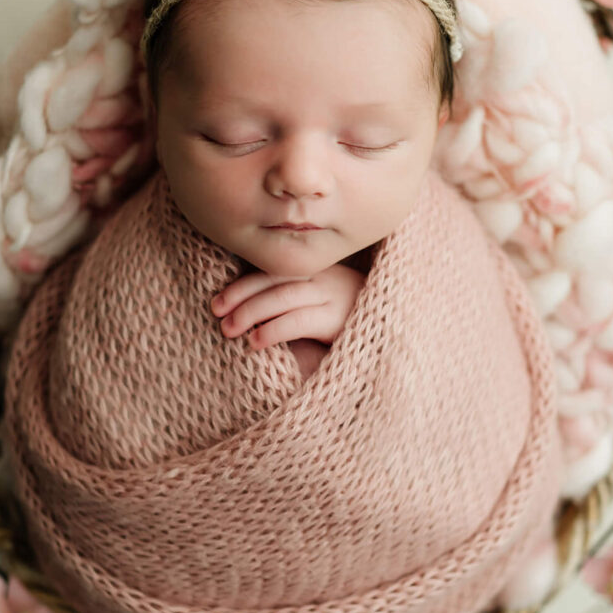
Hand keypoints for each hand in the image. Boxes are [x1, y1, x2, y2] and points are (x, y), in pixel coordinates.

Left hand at [211, 264, 366, 349]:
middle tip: (216, 314)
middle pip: (273, 280)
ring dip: (251, 313)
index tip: (217, 302)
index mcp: (317, 271)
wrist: (397, 330)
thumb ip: (296, 301)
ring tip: (229, 330)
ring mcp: (332, 296)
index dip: (241, 285)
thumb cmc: (353, 322)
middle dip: (240, 296)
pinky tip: (256, 341)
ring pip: (282, 297)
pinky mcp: (339, 320)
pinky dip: (274, 329)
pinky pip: (299, 320)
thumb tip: (251, 313)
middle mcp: (323, 278)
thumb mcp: (324, 303)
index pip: (272, 272)